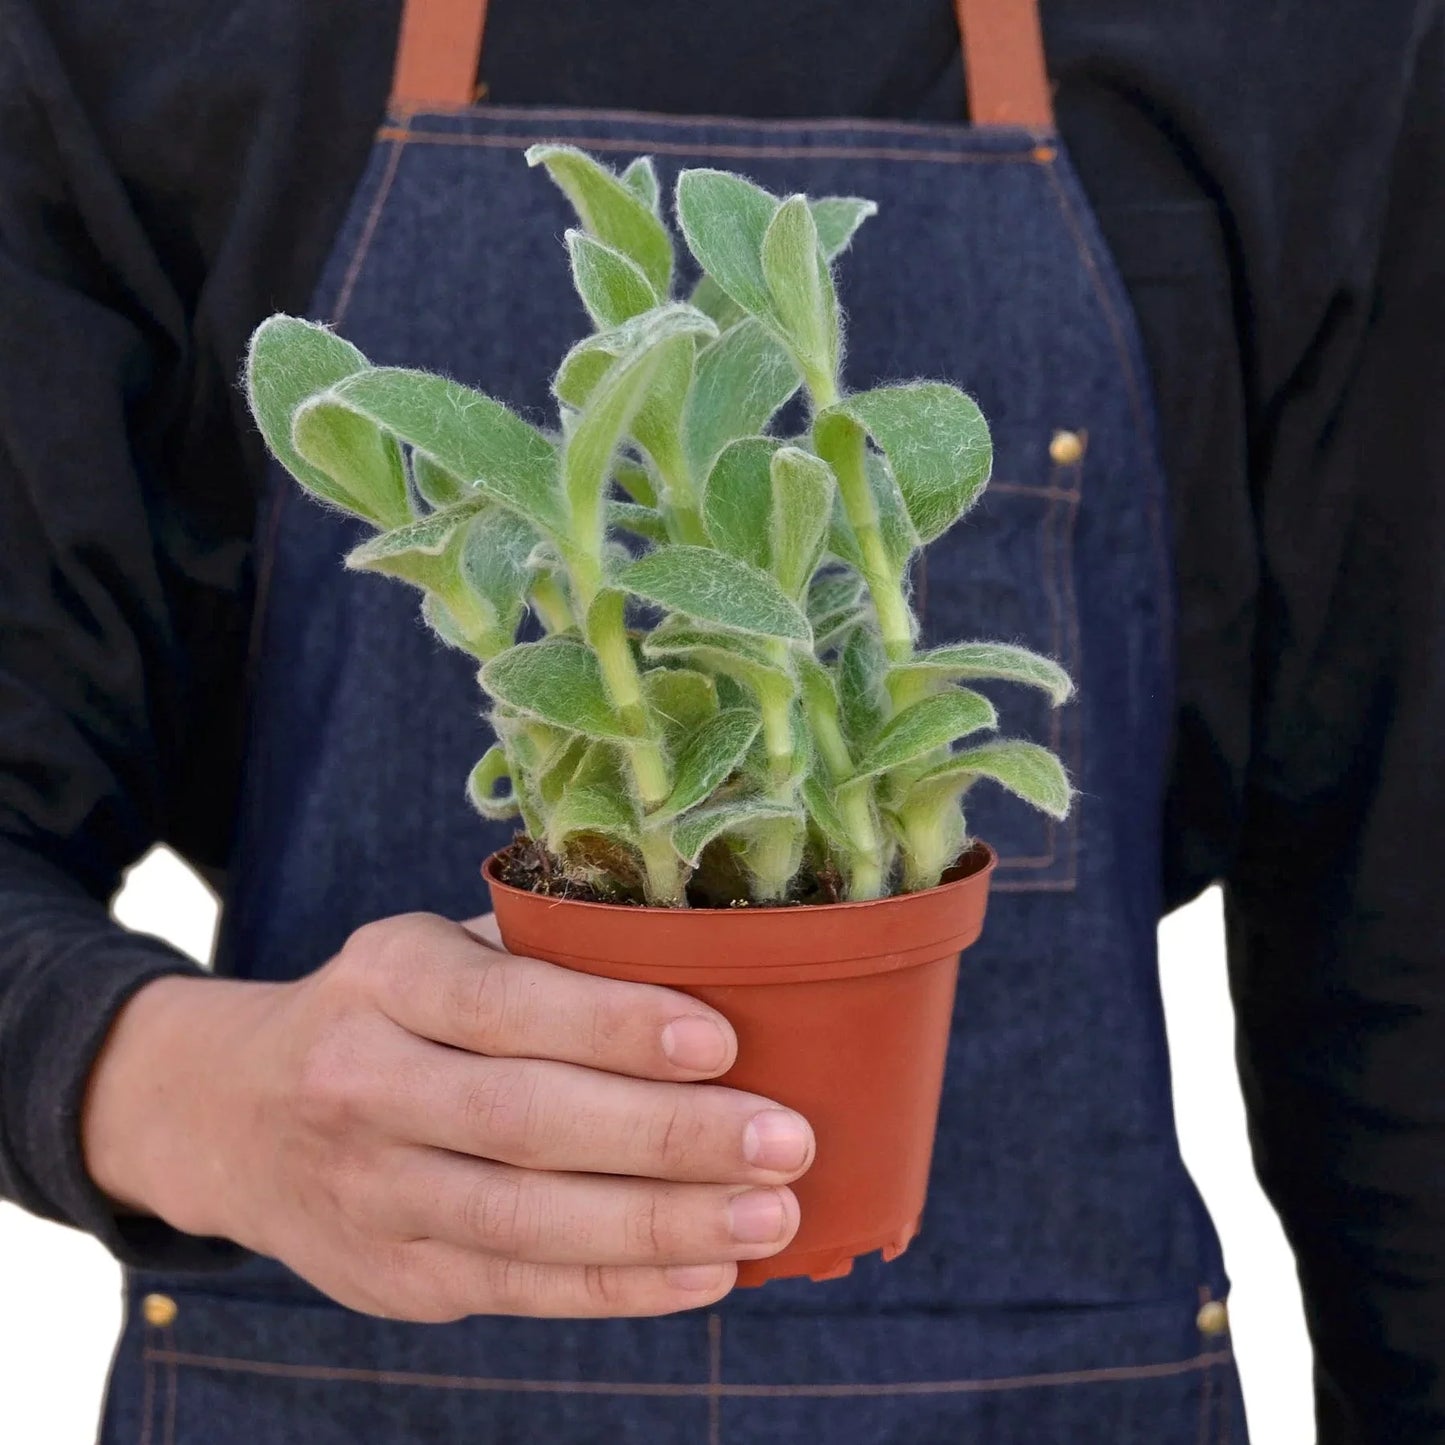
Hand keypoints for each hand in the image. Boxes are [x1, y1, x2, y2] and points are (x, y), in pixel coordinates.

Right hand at [81, 912, 813, 1319]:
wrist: (237, 1113)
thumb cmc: (392, 1010)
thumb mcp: (438, 949)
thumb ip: (544, 956)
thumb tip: (716, 963)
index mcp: (385, 977)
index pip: (502, 1004)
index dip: (611, 1025)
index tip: (722, 1040)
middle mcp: (361, 1082)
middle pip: (523, 1121)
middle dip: (665, 1136)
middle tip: (785, 1140)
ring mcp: (370, 1193)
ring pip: (525, 1221)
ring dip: (661, 1225)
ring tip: (771, 1216)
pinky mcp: (392, 1276)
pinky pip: (519, 1287)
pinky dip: (620, 1286)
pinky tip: (706, 1270)